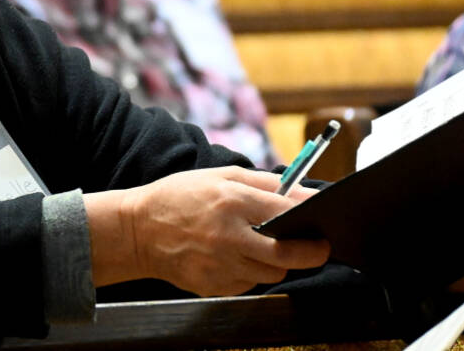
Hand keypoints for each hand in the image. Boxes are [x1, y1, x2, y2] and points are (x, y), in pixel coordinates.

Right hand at [86, 166, 329, 295]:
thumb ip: (264, 183)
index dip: (313, 219)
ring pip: (271, 273)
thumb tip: (304, 192)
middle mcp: (228, 236)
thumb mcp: (220, 176)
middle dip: (311, 253)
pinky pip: (249, 283)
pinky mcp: (214, 286)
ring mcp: (220, 265)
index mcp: (231, 202)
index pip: (287, 214)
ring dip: (277, 261)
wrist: (138, 230)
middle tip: (319, 248)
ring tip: (262, 245)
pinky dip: (251, 271)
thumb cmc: (180, 197)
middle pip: (288, 255)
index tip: (325, 223)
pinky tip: (235, 256)